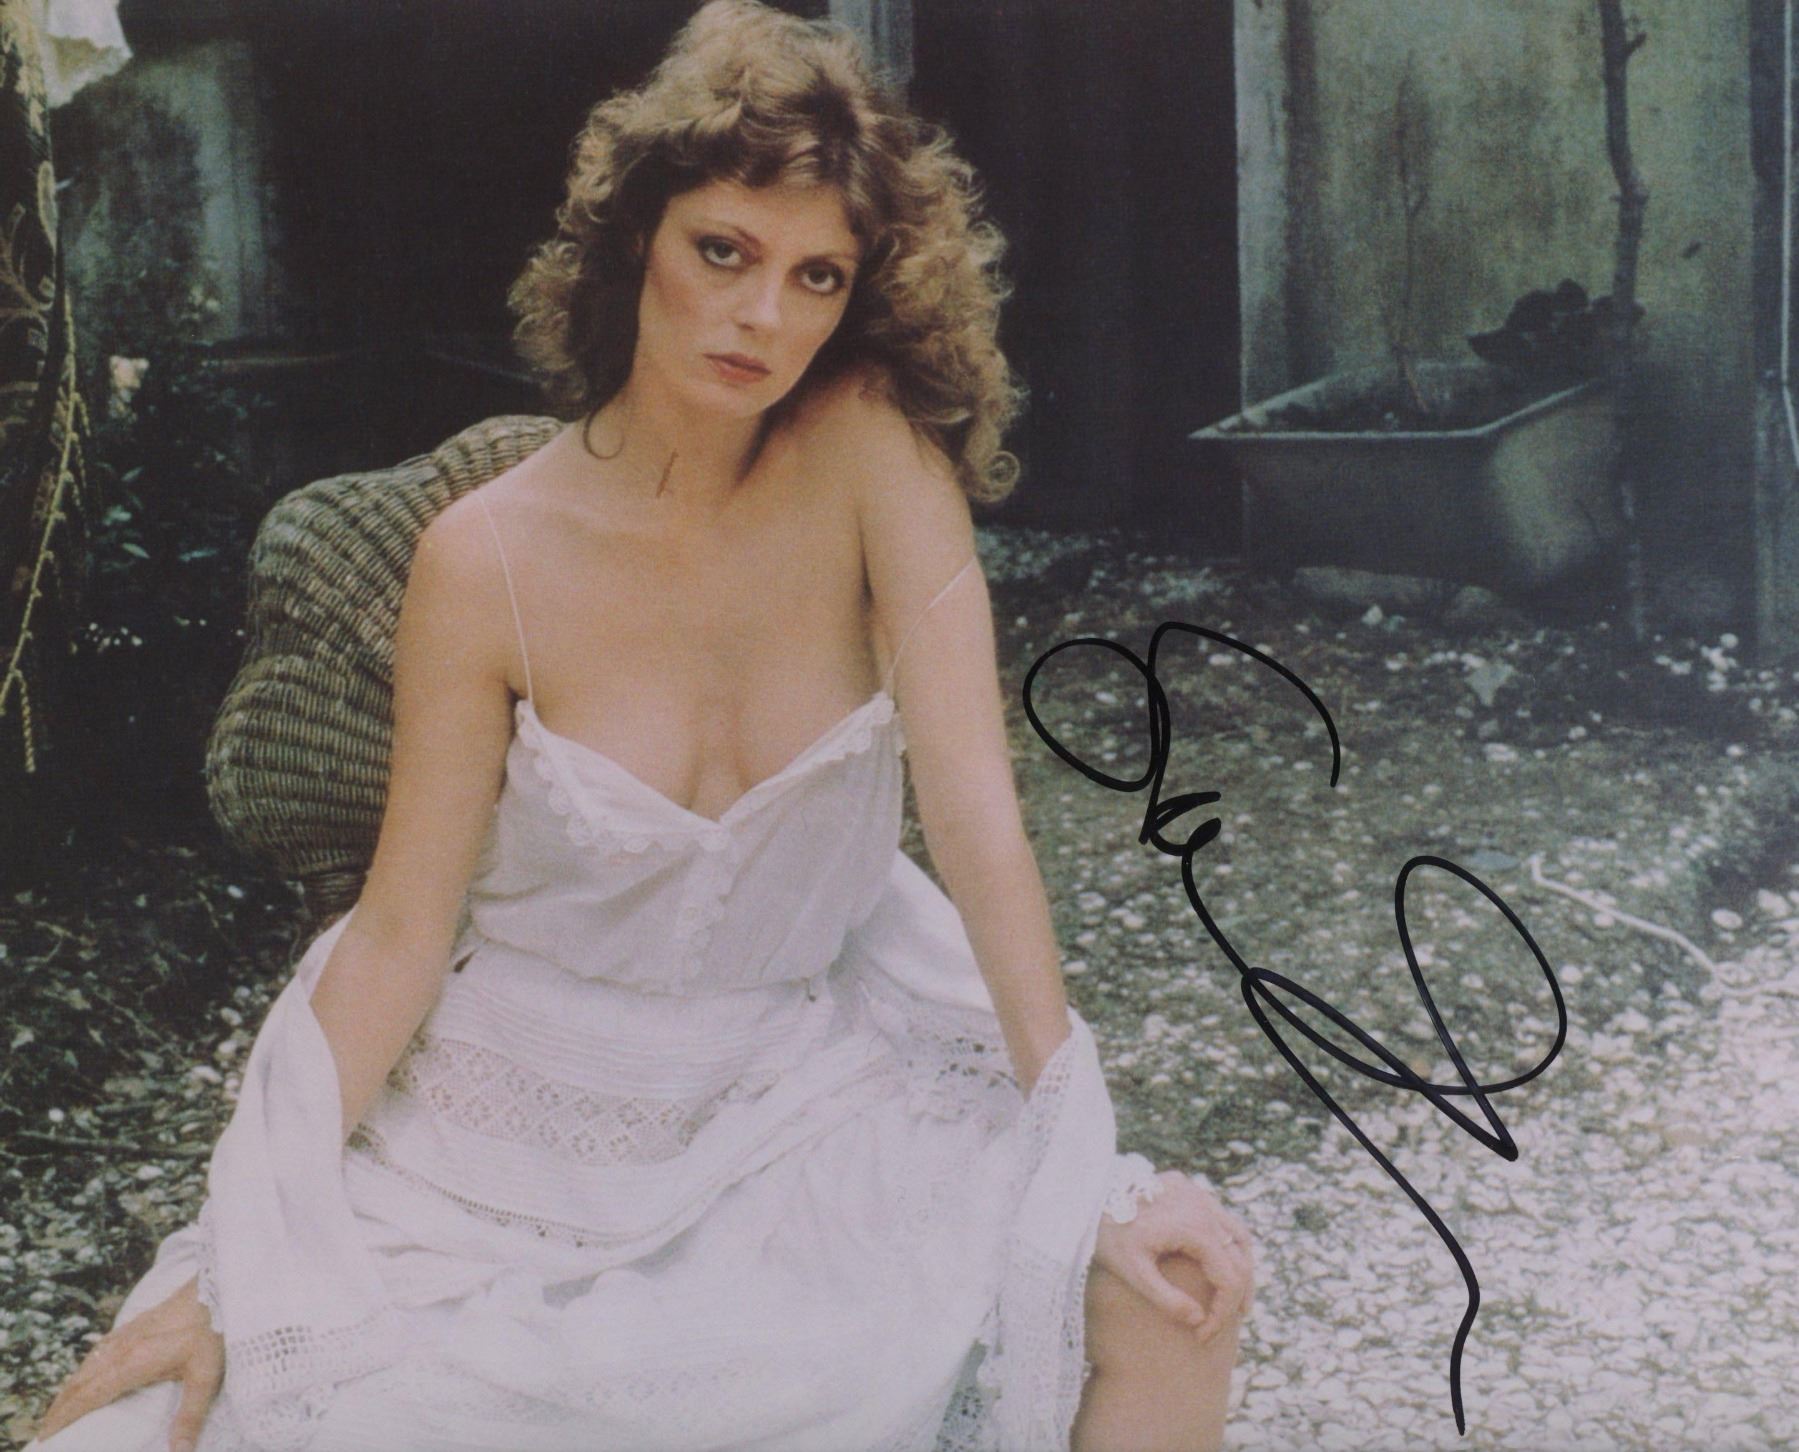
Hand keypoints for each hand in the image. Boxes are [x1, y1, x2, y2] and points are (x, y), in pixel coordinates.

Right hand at [34, 1273, 222, 1451]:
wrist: (218, 1288)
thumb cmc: (213, 1331)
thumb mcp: (205, 1377)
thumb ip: (190, 1416)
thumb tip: (179, 1451)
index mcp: (132, 1364)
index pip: (87, 1396)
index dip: (64, 1416)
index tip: (46, 1434)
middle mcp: (122, 1348)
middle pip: (79, 1381)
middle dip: (59, 1406)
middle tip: (45, 1428)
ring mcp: (127, 1333)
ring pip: (87, 1363)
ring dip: (70, 1386)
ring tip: (61, 1406)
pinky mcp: (136, 1323)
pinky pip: (100, 1349)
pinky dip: (85, 1366)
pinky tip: (90, 1370)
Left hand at [1092, 1171, 1254, 1342]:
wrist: (1087, 1196)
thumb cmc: (1108, 1235)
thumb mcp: (1132, 1272)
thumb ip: (1166, 1299)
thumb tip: (1199, 1320)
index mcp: (1195, 1227)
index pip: (1229, 1278)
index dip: (1222, 1313)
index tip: (1203, 1335)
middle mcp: (1204, 1205)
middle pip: (1239, 1259)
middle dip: (1235, 1297)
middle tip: (1225, 1326)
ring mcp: (1199, 1194)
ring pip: (1237, 1237)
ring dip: (1239, 1269)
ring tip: (1233, 1301)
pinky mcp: (1190, 1189)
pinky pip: (1222, 1220)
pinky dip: (1228, 1247)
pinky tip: (1219, 1267)